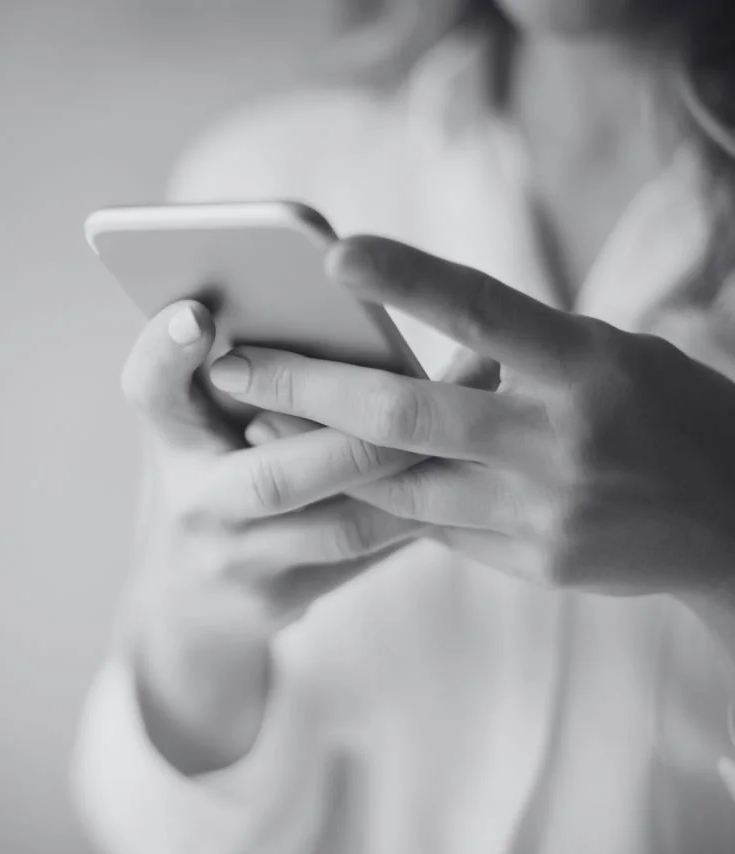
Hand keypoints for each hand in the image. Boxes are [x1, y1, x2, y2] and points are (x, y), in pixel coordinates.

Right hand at [118, 298, 423, 773]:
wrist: (187, 599)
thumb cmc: (207, 473)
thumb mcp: (196, 420)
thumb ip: (236, 369)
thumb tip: (330, 294)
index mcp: (167, 438)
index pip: (151, 390)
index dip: (167, 353)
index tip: (198, 314)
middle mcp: (193, 504)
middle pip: (275, 476)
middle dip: (365, 433)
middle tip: (442, 379)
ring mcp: (238, 563)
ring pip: (344, 523)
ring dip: (417, 471)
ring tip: (475, 413)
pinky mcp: (283, 600)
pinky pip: (368, 551)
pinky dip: (421, 506)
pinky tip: (468, 466)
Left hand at [207, 236, 734, 600]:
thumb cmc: (661, 411)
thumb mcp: (607, 355)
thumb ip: (516, 352)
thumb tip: (413, 351)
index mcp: (588, 364)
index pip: (486, 311)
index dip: (410, 281)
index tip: (334, 255)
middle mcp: (559, 438)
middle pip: (407, 415)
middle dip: (307, 387)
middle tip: (231, 363)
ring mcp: (543, 510)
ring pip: (399, 484)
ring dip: (318, 453)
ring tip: (253, 419)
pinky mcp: (532, 560)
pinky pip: (432, 526)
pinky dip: (377, 495)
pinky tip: (323, 473)